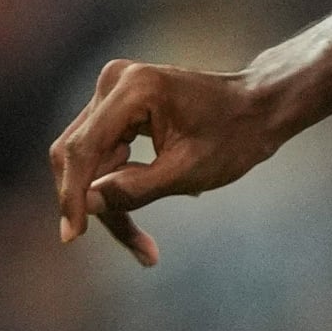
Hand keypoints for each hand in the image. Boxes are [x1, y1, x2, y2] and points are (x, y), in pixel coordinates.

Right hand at [48, 59, 289, 264]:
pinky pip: (103, 151)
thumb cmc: (236, 135)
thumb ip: (135, 189)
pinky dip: (119, 183)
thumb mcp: (190, 171)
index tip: (72, 237)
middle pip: (80, 155)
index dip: (73, 196)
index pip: (83, 149)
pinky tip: (157, 197)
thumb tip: (86, 205)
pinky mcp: (117, 104)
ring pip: (88, 158)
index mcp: (133, 89)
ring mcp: (113, 90)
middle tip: (139, 250)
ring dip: (108, 200)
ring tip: (148, 246)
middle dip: (96, 205)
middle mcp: (114, 81)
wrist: (260, 106)